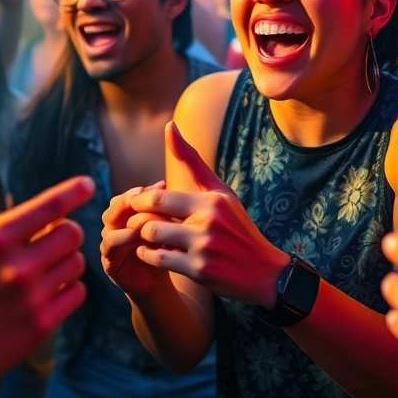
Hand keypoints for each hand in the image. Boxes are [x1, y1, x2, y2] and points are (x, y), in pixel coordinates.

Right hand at [0, 134, 94, 397]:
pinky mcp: (38, 329)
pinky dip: (66, 291)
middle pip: (72, 232)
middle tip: (45, 239)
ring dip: (64, 261)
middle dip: (62, 231)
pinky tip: (43, 293)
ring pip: (76, 264)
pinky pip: (76, 295)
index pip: (51, 205)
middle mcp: (16, 267)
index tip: (87, 185)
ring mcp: (30, 300)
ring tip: (39, 268)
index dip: (74, 191)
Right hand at [100, 181, 168, 296]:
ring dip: (125, 215)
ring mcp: (110, 240)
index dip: (145, 189)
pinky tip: (134, 235)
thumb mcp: (169, 229)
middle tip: (145, 194)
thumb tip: (167, 187)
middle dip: (131, 197)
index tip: (162, 186)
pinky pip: (109, 244)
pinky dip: (120, 237)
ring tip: (142, 213)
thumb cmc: (166, 250)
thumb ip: (166, 211)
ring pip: (109, 219)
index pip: (131, 195)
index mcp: (129, 213)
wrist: (160, 281)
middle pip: (116, 203)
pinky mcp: (108, 259)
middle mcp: (116, 224)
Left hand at [126, 123, 288, 307]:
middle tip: (133, 223)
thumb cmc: (237, 228)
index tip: (137, 205)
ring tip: (145, 239)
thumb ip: (192, 162)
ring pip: (152, 238)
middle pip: (151, 216)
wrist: (264, 272)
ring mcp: (204, 247)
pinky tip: (153, 254)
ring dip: (142, 240)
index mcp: (212, 200)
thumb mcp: (220, 193)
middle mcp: (208, 221)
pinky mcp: (199, 271)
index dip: (140, 201)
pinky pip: (159, 260)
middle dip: (136, 220)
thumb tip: (169, 125)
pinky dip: (149, 257)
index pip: (159, 196)